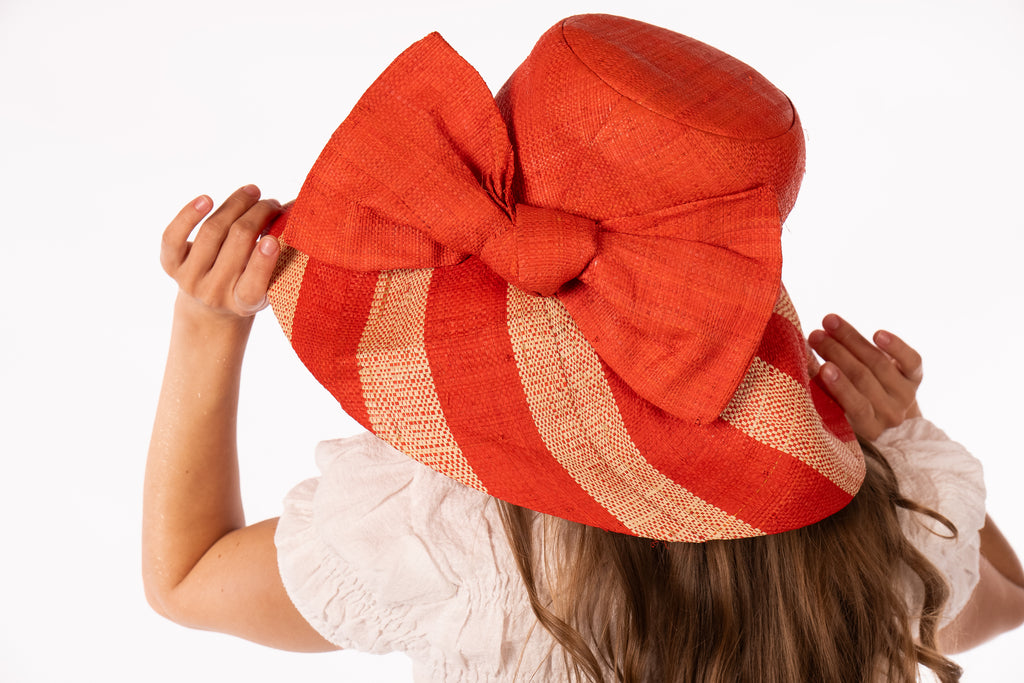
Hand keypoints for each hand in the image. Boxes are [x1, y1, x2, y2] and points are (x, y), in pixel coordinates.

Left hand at [161, 185, 280, 319]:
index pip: (252, 284)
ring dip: (235, 204)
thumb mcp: (271, 281)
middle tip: (272, 203)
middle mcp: (214, 293)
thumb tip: (295, 208)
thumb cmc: (251, 285)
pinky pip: (173, 235)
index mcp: (244, 303)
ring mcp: (190, 279)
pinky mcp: (170, 264)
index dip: (262, 261)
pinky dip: (188, 214)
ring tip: (252, 192)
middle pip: (237, 242)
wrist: (211, 307)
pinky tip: (206, 199)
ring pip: (212, 232)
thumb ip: (284, 253)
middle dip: (258, 214)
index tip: (272, 240)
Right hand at [807, 314, 922, 439]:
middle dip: (837, 353)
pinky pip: (911, 360)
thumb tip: (797, 360)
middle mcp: (891, 413)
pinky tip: (877, 334)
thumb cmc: (849, 405)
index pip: (857, 406)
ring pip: (879, 363)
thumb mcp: (834, 406)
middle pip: (864, 378)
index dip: (841, 386)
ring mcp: (906, 395)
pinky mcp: (916, 377)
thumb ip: (819, 388)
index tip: (824, 367)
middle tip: (815, 336)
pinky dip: (895, 346)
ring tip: (829, 322)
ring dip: (851, 340)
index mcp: (868, 427)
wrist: (887, 412)